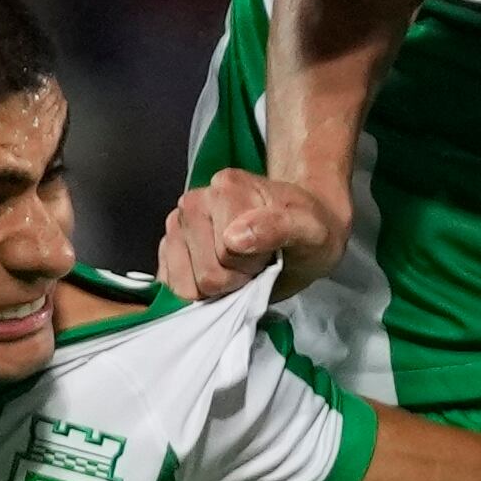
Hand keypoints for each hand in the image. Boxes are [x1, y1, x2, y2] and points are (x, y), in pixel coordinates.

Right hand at [157, 170, 347, 303]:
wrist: (301, 231)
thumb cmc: (309, 232)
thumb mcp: (311, 230)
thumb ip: (277, 229)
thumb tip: (233, 238)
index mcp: (226, 188)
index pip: (226, 256)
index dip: (251, 267)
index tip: (269, 255)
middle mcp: (194, 202)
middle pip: (204, 275)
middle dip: (233, 279)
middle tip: (256, 264)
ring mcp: (177, 225)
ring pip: (184, 286)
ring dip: (215, 287)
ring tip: (238, 267)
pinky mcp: (169, 248)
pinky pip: (170, 285)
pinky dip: (195, 292)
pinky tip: (217, 275)